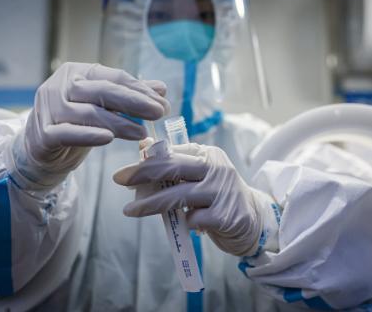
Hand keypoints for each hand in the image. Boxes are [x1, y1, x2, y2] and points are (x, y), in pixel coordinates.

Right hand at [12, 62, 169, 188]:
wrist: (37, 150)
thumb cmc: (73, 124)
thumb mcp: (101, 108)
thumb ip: (128, 98)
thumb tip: (161, 88)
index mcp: (76, 73)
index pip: (114, 77)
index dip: (140, 89)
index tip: (163, 101)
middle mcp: (60, 86)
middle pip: (103, 91)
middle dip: (135, 102)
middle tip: (159, 112)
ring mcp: (49, 109)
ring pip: (89, 113)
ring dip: (119, 123)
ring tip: (142, 132)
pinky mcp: (43, 133)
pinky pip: (68, 133)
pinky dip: (89, 135)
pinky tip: (109, 139)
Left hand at [113, 143, 277, 256]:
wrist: (252, 220)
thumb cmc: (216, 195)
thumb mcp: (199, 175)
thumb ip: (175, 163)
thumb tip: (142, 146)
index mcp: (208, 154)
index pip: (171, 153)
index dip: (145, 161)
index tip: (125, 172)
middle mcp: (216, 169)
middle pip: (171, 167)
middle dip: (141, 173)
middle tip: (118, 179)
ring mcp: (220, 192)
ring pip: (176, 196)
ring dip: (149, 204)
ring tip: (129, 210)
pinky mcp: (223, 216)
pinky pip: (191, 220)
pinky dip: (182, 223)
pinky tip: (185, 225)